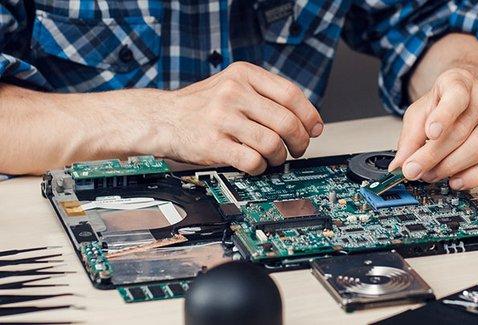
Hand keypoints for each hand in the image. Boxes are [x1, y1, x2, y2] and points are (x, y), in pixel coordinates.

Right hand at [155, 62, 322, 174]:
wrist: (161, 118)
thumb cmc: (201, 106)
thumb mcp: (232, 85)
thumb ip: (264, 95)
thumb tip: (304, 119)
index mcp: (243, 74)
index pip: (291, 95)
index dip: (310, 116)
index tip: (315, 129)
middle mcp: (234, 93)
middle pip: (287, 122)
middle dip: (300, 141)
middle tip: (298, 149)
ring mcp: (222, 118)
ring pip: (273, 144)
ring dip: (280, 157)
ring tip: (274, 158)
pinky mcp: (213, 144)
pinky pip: (253, 161)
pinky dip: (260, 167)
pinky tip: (255, 165)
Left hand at [388, 68, 477, 188]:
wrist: (472, 95)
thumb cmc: (445, 103)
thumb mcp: (420, 111)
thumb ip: (409, 137)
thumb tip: (399, 165)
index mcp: (459, 83)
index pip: (455, 97)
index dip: (443, 116)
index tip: (430, 133)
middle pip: (460, 132)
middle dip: (433, 156)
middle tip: (414, 170)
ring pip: (476, 149)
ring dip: (449, 168)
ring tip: (429, 174)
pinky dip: (474, 177)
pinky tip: (456, 181)